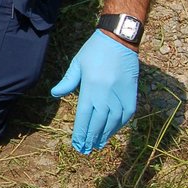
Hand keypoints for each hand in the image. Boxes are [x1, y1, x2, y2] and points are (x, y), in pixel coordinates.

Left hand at [50, 29, 138, 152]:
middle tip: (86, 149)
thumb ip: (68, 81)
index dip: (81, 131)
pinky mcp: (131, 92)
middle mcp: (106, 93)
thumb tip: (55, 94)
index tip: (77, 143)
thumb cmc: (94, 50)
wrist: (119, 38)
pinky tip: (112, 131)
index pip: (84, 116)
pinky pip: (126, 113)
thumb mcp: (77, 63)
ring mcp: (120, 93)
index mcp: (91, 87)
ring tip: (98, 144)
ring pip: (113, 120)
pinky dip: (119, 124)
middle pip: (98, 121)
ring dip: (105, 134)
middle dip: (91, 137)